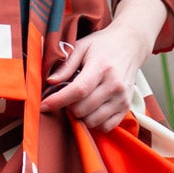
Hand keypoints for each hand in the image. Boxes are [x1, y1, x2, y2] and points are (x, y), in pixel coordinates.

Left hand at [42, 0, 164, 132]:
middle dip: (68, 106)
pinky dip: (94, 122)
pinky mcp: (126, 107)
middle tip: (67, 96)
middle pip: (83, 109)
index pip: (79, 90)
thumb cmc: (102, 46)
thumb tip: (50, 82)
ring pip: (92, 121)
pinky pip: (105, 126)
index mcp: (102, 67)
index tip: (43, 105)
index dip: (58, 100)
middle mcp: (115, 84)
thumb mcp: (82, 47)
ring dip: (80, 115)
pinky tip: (91, 109)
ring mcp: (122, 98)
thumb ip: (66, 65)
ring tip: (80, 101)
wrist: (129, 45)